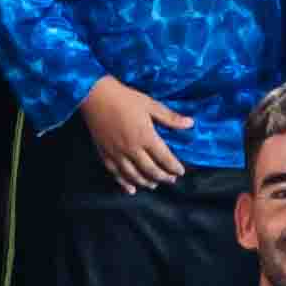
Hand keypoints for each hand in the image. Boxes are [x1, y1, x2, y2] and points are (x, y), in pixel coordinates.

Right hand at [74, 79, 181, 195]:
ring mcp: (117, 154)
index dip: (174, 167)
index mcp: (145, 137)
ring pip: (134, 175)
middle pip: (151, 170)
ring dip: (146, 182)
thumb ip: (170, 117)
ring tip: (154, 185)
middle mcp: (132, 149)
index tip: (181, 172)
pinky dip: (124, 184)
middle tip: (171, 180)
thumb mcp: (150, 104)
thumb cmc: (124, 98)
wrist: (95, 96)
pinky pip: (116, 174)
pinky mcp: (105, 154)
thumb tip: (191, 123)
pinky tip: (131, 189)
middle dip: (163, 177)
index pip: (164, 158)